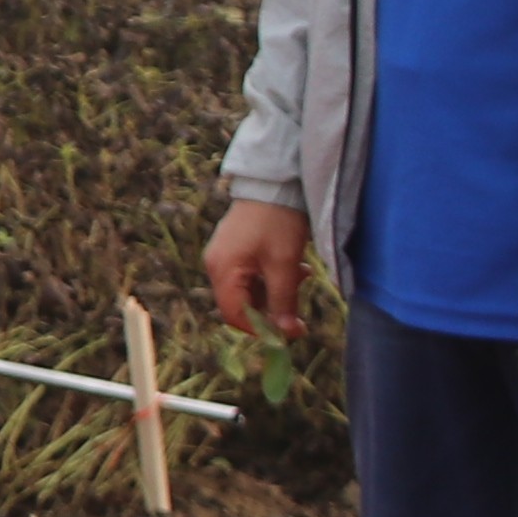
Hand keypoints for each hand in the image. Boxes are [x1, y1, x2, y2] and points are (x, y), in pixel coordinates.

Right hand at [205, 198, 312, 343]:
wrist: (275, 182)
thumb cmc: (277, 222)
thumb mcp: (284, 264)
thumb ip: (283, 301)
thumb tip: (286, 334)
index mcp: (223, 270)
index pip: (234, 314)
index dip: (261, 328)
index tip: (289, 331)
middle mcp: (216, 264)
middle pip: (241, 303)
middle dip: (271, 308)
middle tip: (299, 306)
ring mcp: (224, 255)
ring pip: (248, 289)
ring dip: (275, 291)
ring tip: (301, 276)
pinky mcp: (234, 247)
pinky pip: (249, 274)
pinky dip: (270, 277)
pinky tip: (292, 267)